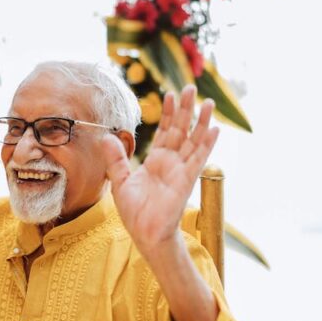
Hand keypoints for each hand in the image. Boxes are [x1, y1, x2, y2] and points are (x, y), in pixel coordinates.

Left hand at [101, 85, 218, 254]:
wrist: (145, 233)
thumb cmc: (135, 212)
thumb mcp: (120, 180)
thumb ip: (115, 158)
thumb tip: (106, 136)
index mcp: (156, 161)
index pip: (165, 132)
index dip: (168, 113)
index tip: (170, 94)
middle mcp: (171, 162)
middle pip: (182, 130)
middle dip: (186, 109)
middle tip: (191, 87)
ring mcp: (181, 170)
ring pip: (194, 140)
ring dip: (201, 121)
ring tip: (207, 102)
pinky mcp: (187, 179)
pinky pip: (199, 158)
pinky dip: (207, 143)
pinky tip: (215, 128)